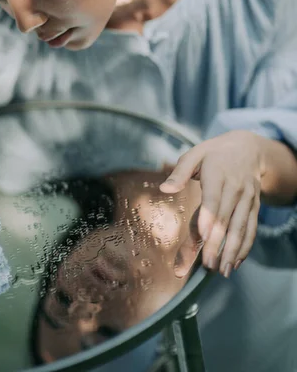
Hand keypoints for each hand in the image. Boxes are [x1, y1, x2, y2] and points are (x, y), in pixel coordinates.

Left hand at [160, 131, 263, 277]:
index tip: (202, 235)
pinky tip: (235, 262)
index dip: (209, 216)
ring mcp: (247, 198)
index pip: (213, 198)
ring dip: (232, 250)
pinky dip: (245, 246)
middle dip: (217, 243)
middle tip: (208, 266)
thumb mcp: (194, 154)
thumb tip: (164, 188)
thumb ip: (179, 172)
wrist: (248, 148)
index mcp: (217, 174)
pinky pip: (251, 228)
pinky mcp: (254, 207)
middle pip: (226, 218)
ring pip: (241, 227)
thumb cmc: (214, 154)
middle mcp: (235, 188)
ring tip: (221, 271)